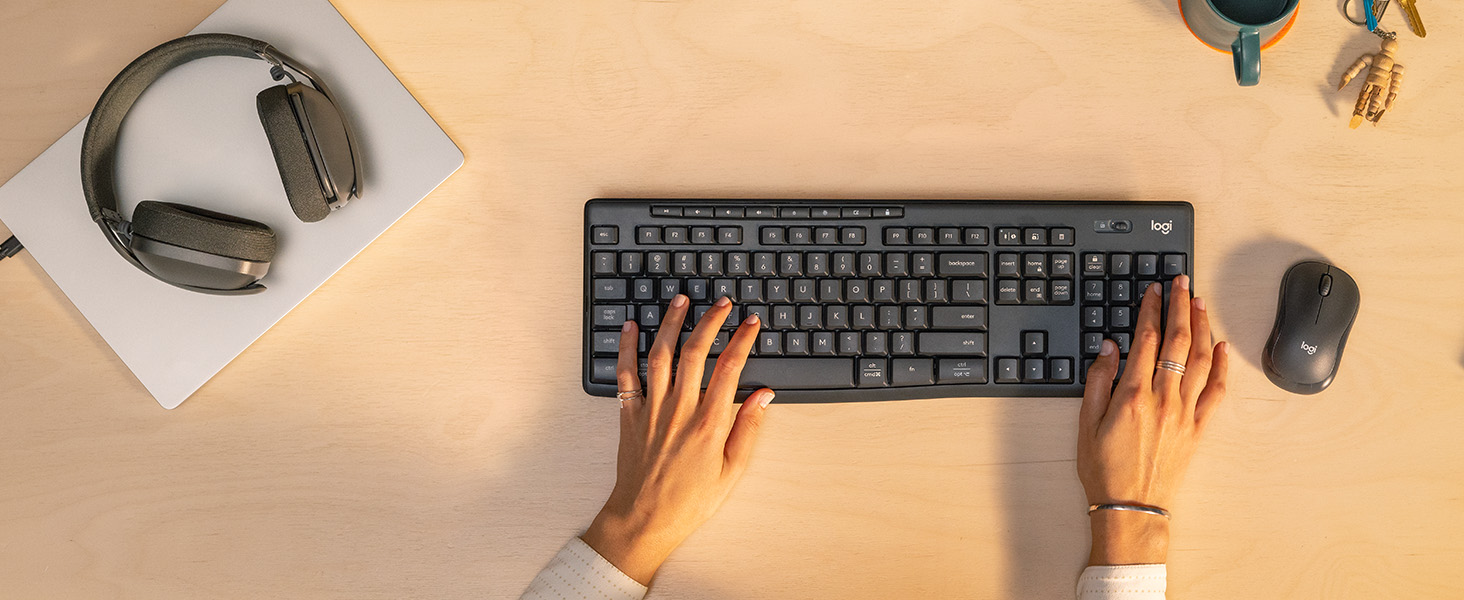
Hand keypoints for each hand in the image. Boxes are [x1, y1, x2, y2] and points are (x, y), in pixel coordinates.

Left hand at [582, 294, 773, 584]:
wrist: (644, 520)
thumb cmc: (689, 502)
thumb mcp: (731, 471)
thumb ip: (748, 429)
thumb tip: (762, 395)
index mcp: (708, 424)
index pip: (729, 369)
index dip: (741, 340)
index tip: (750, 323)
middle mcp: (679, 411)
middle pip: (694, 353)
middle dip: (710, 322)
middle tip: (721, 303)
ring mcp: (651, 410)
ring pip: (659, 355)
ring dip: (670, 324)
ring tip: (681, 301)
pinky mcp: (629, 416)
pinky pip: (626, 375)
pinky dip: (626, 348)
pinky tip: (629, 327)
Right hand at [1077, 275, 1228, 564]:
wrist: (1132, 507)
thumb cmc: (1104, 470)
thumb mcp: (1086, 423)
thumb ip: (1098, 381)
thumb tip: (1109, 347)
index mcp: (1133, 395)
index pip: (1146, 340)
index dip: (1151, 310)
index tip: (1153, 290)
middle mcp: (1164, 399)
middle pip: (1177, 341)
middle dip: (1180, 307)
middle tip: (1181, 282)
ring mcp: (1185, 413)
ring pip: (1199, 359)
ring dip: (1202, 326)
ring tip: (1200, 303)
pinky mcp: (1198, 428)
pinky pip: (1215, 391)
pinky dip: (1220, 365)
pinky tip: (1221, 346)